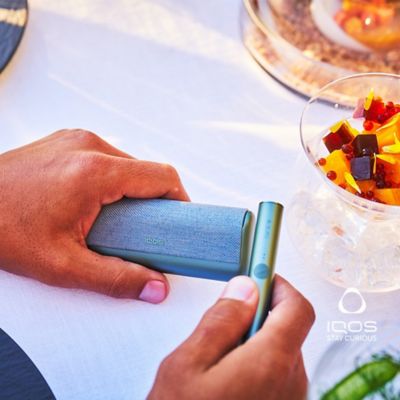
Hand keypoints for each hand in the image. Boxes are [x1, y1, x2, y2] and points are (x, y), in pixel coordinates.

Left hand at [0, 129, 188, 301]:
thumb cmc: (2, 229)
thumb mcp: (62, 265)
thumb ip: (116, 278)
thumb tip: (155, 287)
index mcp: (95, 171)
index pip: (161, 176)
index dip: (179, 199)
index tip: (179, 220)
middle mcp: (88, 146)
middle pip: (145, 170)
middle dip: (153, 199)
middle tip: (142, 230)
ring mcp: (76, 139)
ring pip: (126, 163)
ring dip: (131, 189)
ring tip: (116, 219)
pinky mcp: (66, 141)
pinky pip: (105, 157)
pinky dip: (112, 179)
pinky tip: (96, 202)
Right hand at [149, 275, 314, 399]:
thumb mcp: (189, 362)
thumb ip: (221, 320)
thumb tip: (244, 288)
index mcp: (270, 363)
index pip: (298, 307)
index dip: (279, 285)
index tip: (260, 274)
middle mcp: (290, 383)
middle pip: (290, 326)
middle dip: (261, 311)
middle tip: (229, 313)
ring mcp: (288, 399)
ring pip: (282, 348)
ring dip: (256, 336)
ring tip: (220, 351)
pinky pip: (277, 370)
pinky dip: (257, 358)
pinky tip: (227, 373)